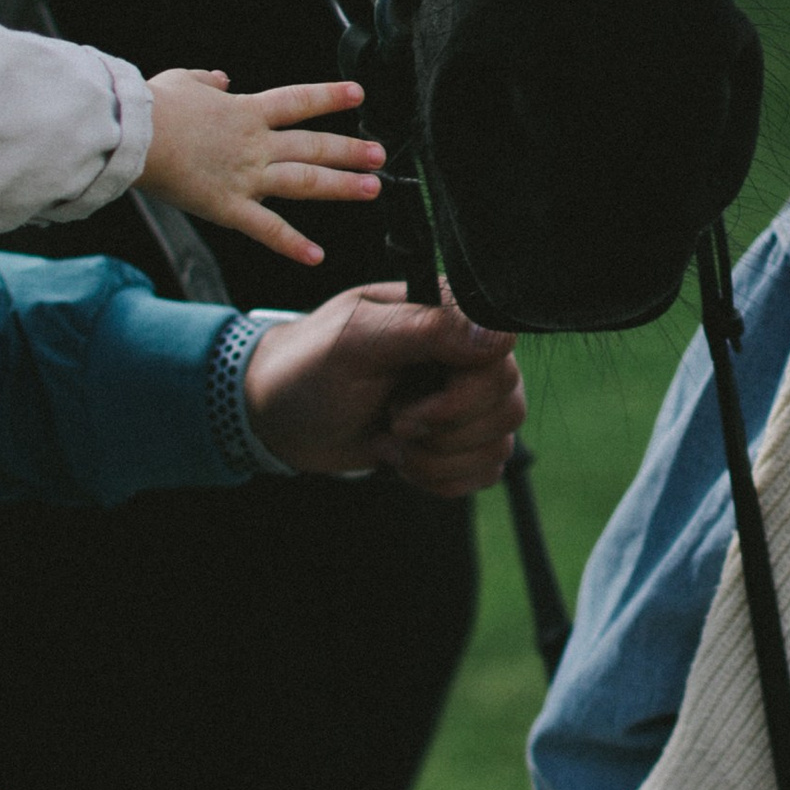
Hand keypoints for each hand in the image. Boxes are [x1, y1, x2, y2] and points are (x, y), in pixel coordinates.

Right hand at [142, 69, 384, 266]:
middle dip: (350, 150)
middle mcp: (254, 143)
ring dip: (341, 186)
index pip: (298, 100)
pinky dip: (292, 244)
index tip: (358, 94)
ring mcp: (246, 176)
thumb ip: (207, 80)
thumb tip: (222, 78)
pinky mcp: (228, 206)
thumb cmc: (152, 106)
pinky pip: (266, 228)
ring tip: (373, 189)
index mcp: (245, 111)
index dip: (330, 97)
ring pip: (304, 182)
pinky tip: (316, 255)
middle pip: (313, 145)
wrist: (135, 133)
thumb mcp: (183, 80)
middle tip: (380, 155)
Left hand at [243, 282, 524, 493]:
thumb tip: (498, 337)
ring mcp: (468, 397)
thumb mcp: (355, 341)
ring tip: (391, 440)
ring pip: (500, 443)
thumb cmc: (309, 368)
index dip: (464, 393)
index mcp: (446, 312)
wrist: (282, 418)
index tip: (411, 405)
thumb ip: (426, 330)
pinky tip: (403, 460)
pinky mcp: (461, 438)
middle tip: (393, 421)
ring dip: (437, 459)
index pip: (501, 353)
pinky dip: (441, 478)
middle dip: (442, 430)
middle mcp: (467, 352)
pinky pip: (486, 470)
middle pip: (507, 404)